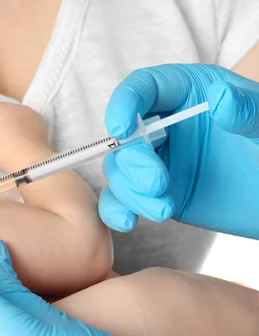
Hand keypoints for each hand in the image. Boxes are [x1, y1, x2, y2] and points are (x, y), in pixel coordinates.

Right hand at [100, 64, 258, 238]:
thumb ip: (248, 112)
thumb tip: (220, 98)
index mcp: (189, 93)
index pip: (145, 88)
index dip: (125, 103)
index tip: (120, 128)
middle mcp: (165, 125)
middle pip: (126, 136)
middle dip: (132, 162)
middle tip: (157, 183)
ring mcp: (158, 161)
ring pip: (118, 170)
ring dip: (129, 191)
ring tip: (163, 210)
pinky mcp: (155, 193)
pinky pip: (121, 199)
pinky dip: (116, 210)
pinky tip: (128, 221)